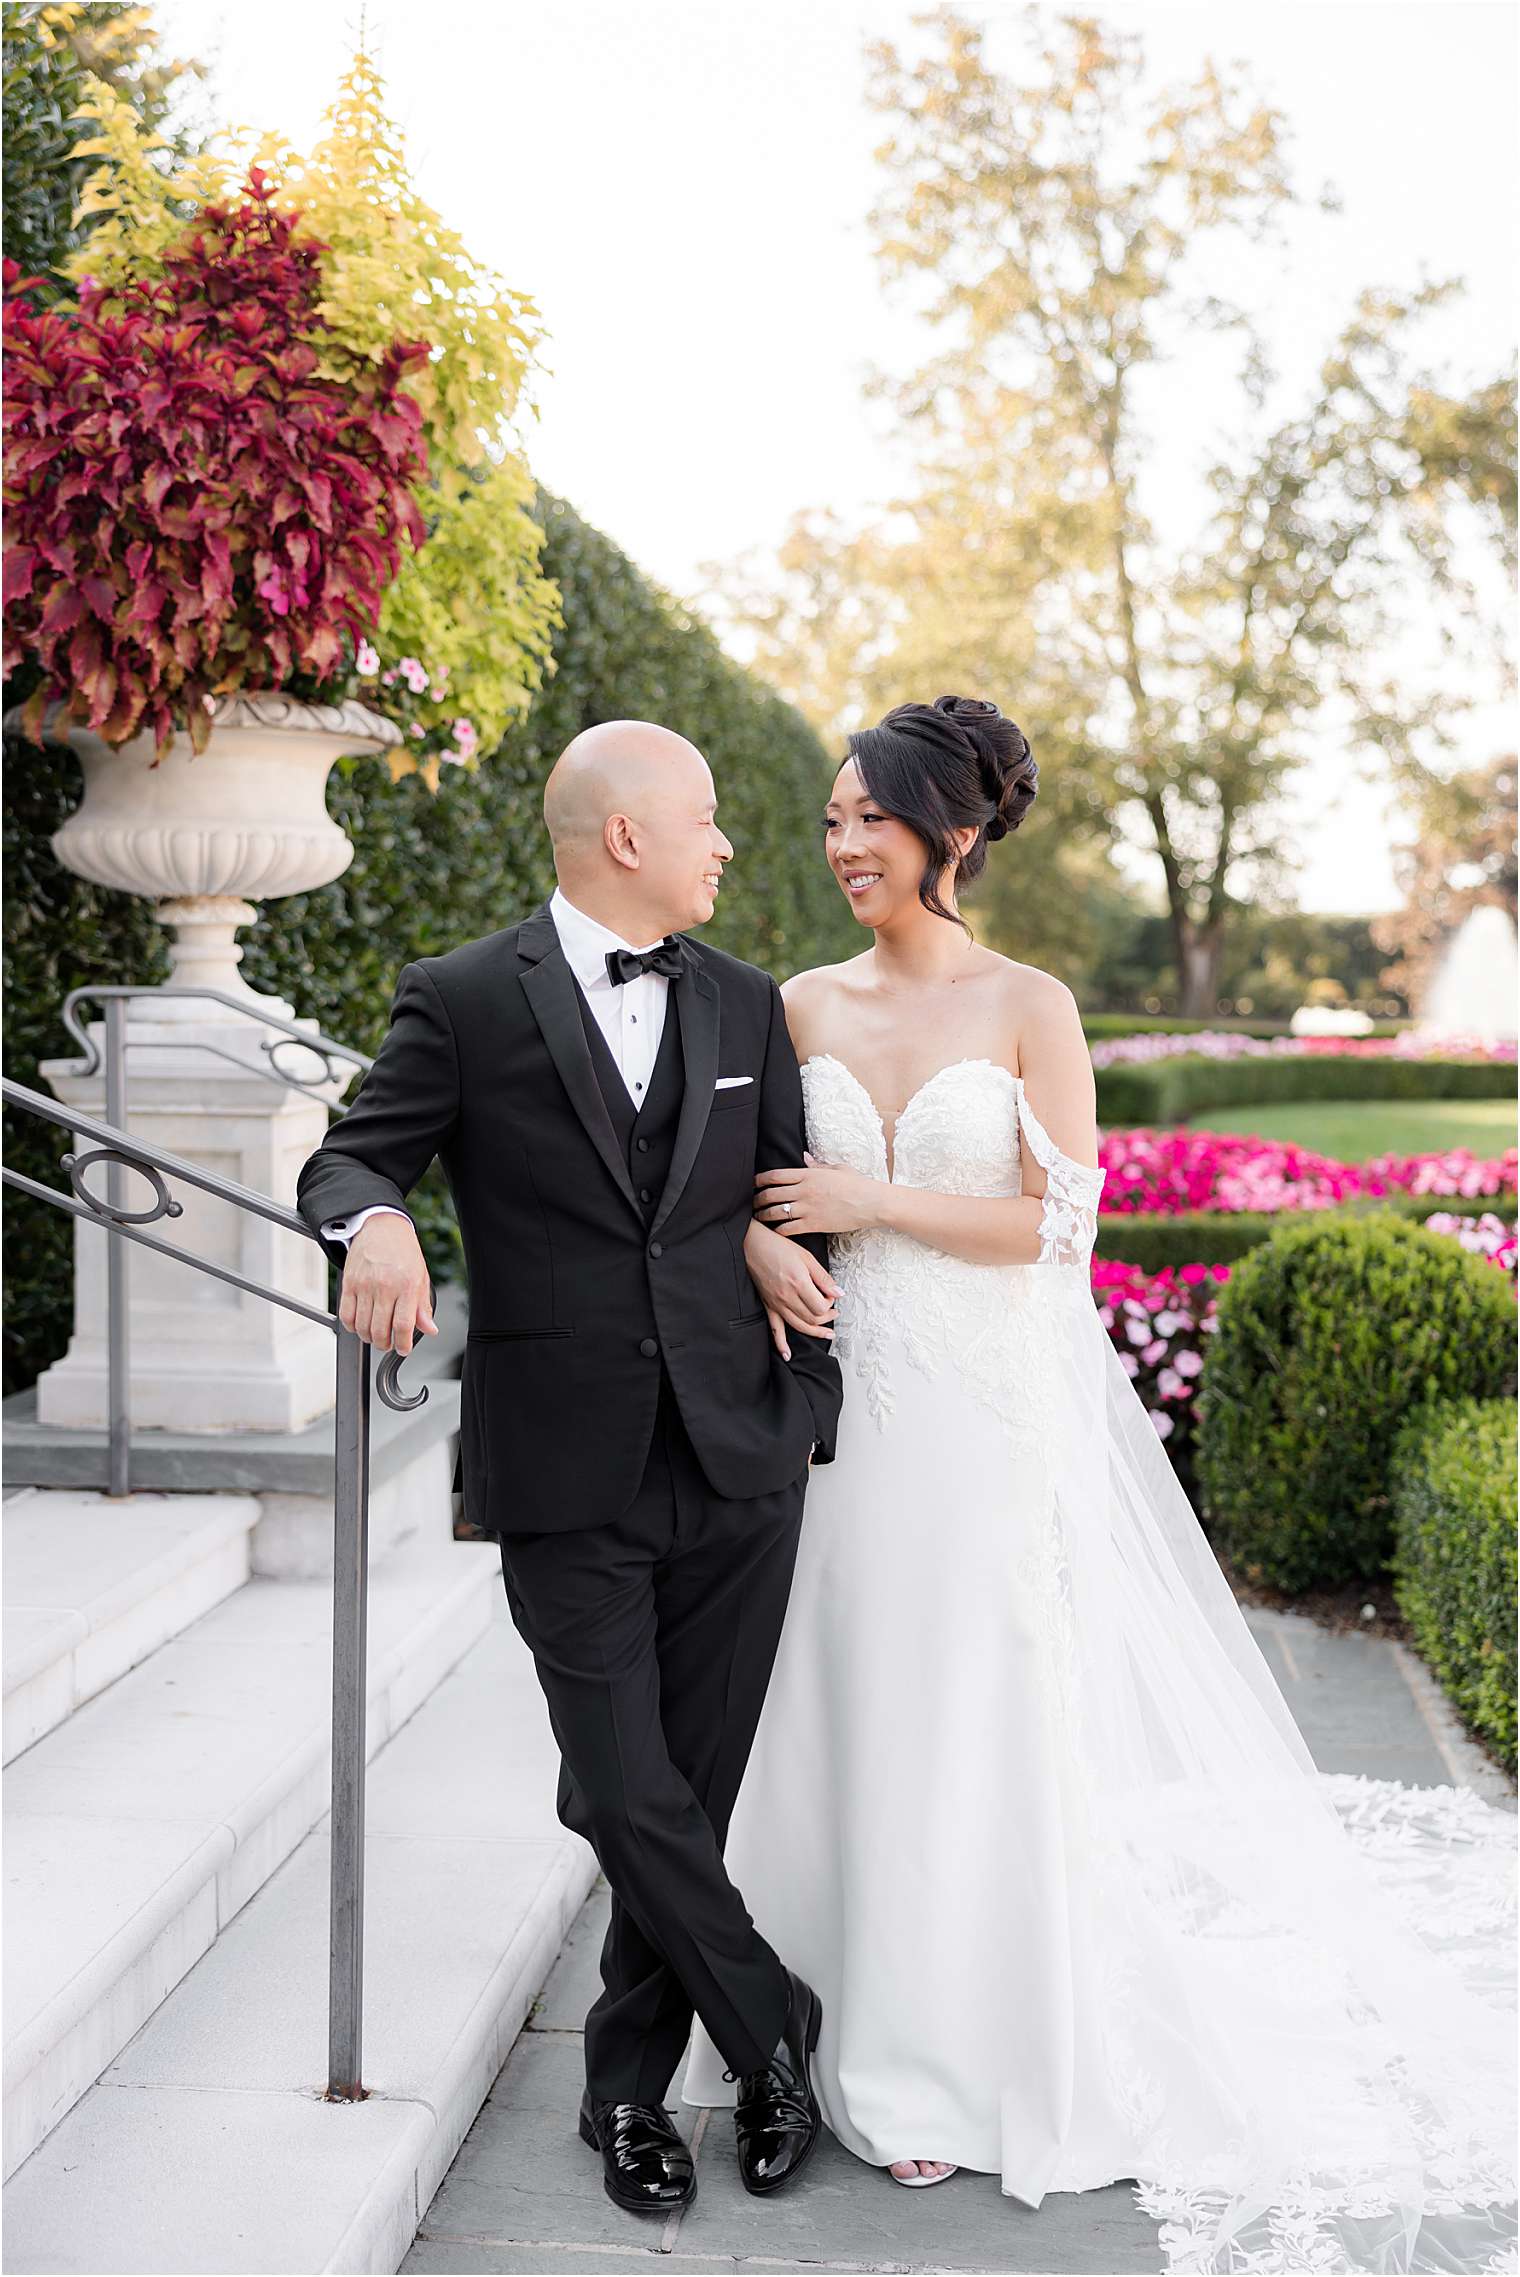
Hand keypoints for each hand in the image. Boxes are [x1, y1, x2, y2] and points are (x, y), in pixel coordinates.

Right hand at [339, 1214, 437, 1355]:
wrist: (381, 1227)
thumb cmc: (403, 1251)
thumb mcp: (420, 1277)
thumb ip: (422, 1306)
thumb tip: (430, 1330)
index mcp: (406, 1285)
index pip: (404, 1325)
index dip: (404, 1344)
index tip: (404, 1349)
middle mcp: (384, 1286)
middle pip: (381, 1330)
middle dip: (385, 1344)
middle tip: (389, 1344)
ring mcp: (364, 1285)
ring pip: (362, 1326)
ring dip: (369, 1337)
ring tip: (376, 1335)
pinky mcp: (348, 1284)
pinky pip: (346, 1315)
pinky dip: (352, 1327)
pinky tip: (360, 1325)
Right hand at [743, 1217, 839, 1359]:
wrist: (751, 1245)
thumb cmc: (777, 1247)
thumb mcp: (806, 1257)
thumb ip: (823, 1277)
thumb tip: (838, 1292)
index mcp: (799, 1284)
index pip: (821, 1307)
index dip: (830, 1304)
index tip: (832, 1297)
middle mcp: (787, 1297)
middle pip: (812, 1318)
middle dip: (827, 1318)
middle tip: (834, 1312)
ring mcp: (776, 1304)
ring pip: (799, 1326)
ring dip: (815, 1332)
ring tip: (827, 1334)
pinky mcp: (768, 1306)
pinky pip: (775, 1329)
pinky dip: (781, 1344)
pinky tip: (787, 1354)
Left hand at [754, 1153, 882, 1239]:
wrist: (871, 1203)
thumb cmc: (856, 1184)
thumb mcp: (836, 1168)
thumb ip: (816, 1165)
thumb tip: (803, 1157)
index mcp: (808, 1175)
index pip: (775, 1175)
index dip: (760, 1180)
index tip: (753, 1183)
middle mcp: (804, 1191)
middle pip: (771, 1194)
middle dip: (757, 1199)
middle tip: (751, 1202)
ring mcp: (807, 1208)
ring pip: (775, 1212)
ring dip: (763, 1215)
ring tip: (758, 1217)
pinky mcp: (813, 1224)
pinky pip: (788, 1228)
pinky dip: (778, 1230)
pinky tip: (774, 1230)